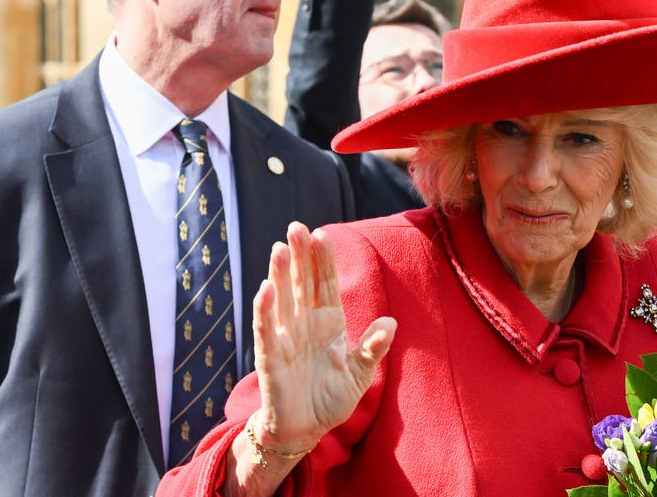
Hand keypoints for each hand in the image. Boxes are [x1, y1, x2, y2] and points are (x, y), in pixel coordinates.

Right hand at [252, 222, 396, 450]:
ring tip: (281, 248)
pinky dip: (266, 310)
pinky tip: (266, 288)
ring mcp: (286, 338)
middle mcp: (304, 324)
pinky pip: (267, 330)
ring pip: (282, 299)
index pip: (325, 284)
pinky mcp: (271, 358)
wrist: (306, 429)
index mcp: (328, 322)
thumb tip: (391, 323)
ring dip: (280, 274)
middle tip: (296, 226)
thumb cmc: (330, 398)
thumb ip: (373, 347)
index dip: (323, 260)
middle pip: (302, 283)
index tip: (322, 233)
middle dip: (300, 255)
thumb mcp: (360, 373)